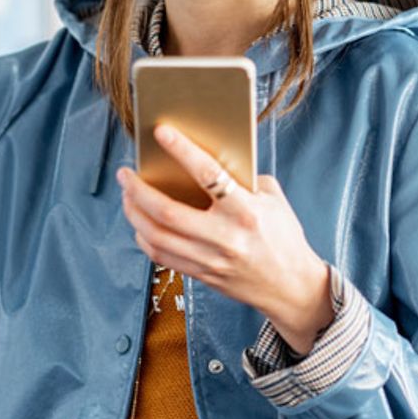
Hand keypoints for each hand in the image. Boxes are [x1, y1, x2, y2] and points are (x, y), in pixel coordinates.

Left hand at [118, 124, 333, 354]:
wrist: (291, 286)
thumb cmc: (283, 237)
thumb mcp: (272, 199)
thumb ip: (243, 179)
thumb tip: (209, 160)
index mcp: (246, 211)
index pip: (208, 174)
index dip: (182, 151)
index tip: (161, 132)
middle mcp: (226, 237)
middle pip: (168, 213)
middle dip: (138, 190)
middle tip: (126, 173)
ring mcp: (211, 259)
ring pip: (157, 237)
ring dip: (134, 213)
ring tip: (128, 195)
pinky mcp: (202, 275)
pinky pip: (161, 256)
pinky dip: (144, 237)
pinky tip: (141, 223)